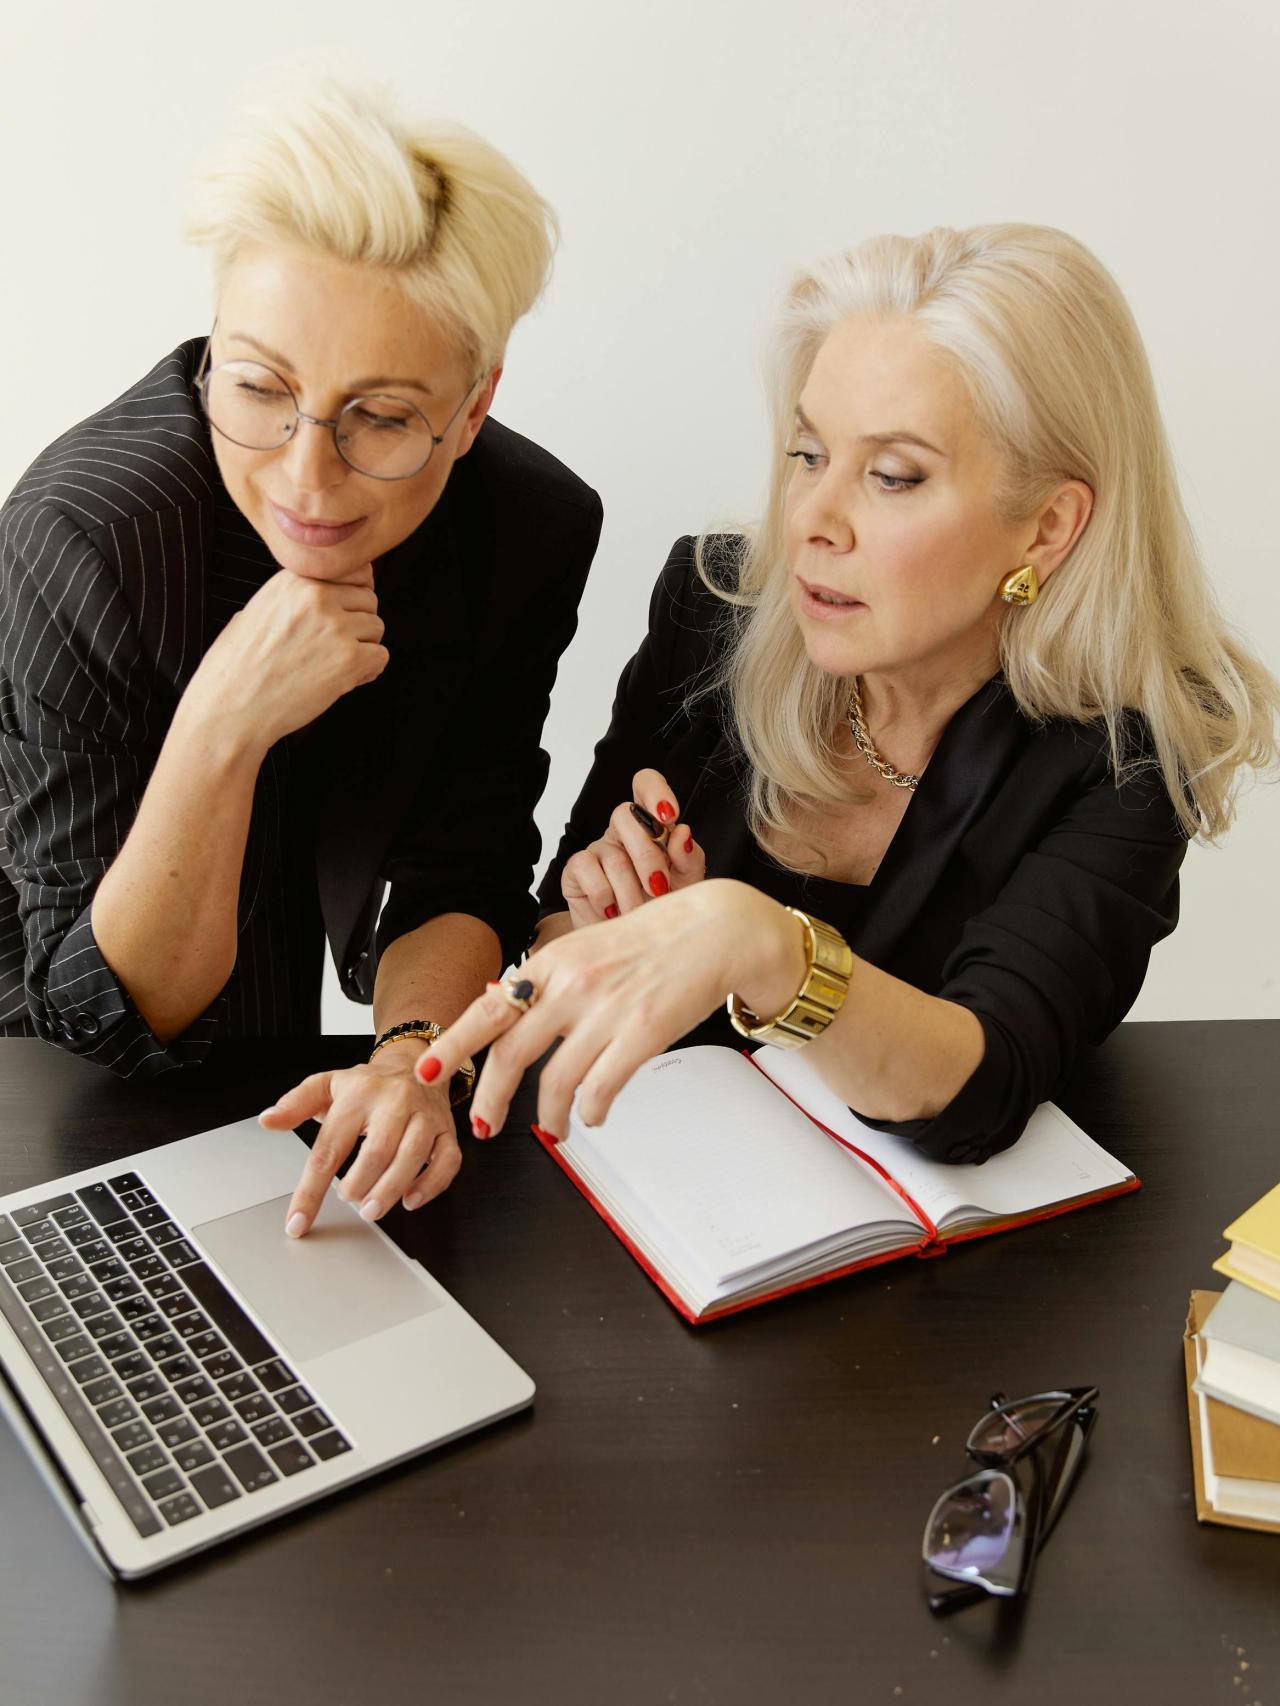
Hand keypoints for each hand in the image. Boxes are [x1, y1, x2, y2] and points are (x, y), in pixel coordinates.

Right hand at [183, 562, 387, 755]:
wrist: (229, 709)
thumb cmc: (237, 667)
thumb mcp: (257, 610)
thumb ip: (295, 597)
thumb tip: (332, 590)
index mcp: (294, 579)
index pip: (353, 570)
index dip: (353, 595)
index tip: (342, 614)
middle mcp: (316, 595)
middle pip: (368, 599)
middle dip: (357, 624)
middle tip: (332, 649)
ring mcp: (335, 626)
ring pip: (376, 627)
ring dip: (362, 648)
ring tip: (332, 665)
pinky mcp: (349, 658)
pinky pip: (381, 656)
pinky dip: (367, 671)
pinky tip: (343, 680)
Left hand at [261, 1046, 461, 1237]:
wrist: (418, 1061)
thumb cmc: (369, 1085)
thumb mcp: (327, 1085)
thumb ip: (295, 1104)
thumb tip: (268, 1120)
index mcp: (360, 1094)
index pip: (329, 1148)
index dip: (310, 1191)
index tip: (298, 1222)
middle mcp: (395, 1102)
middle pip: (376, 1152)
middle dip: (358, 1186)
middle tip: (348, 1200)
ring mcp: (425, 1116)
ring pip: (413, 1157)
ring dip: (390, 1190)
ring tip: (371, 1208)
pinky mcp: (447, 1130)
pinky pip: (447, 1161)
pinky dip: (431, 1185)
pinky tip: (410, 1199)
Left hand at [414, 879, 805, 1141]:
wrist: (715, 930)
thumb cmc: (654, 938)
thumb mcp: (586, 946)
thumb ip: (544, 978)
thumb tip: (496, 998)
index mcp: (553, 962)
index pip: (488, 1008)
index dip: (454, 1044)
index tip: (429, 1071)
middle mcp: (572, 986)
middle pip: (511, 1055)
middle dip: (491, 1100)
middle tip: (485, 1126)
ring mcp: (606, 1012)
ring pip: (555, 1082)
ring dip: (548, 1117)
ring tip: (552, 1128)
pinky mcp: (641, 1035)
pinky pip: (600, 1089)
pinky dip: (590, 1111)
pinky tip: (592, 1114)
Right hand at [561, 768, 705, 926]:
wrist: (635, 944)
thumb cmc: (661, 909)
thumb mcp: (686, 884)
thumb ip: (689, 857)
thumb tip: (683, 832)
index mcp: (650, 825)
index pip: (645, 786)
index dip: (655, 791)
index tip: (668, 816)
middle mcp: (621, 832)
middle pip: (625, 815)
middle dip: (647, 856)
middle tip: (659, 889)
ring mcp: (597, 849)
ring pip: (612, 854)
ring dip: (630, 891)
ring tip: (639, 914)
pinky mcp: (575, 871)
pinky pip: (587, 870)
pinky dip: (605, 897)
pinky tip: (613, 912)